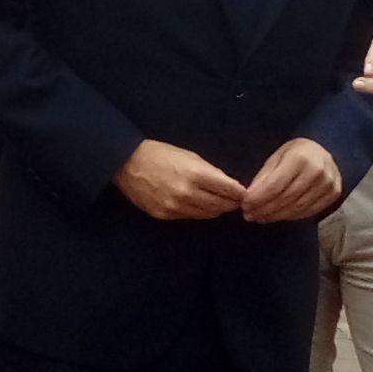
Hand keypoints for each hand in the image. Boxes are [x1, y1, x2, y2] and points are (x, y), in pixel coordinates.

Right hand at [114, 139, 247, 221]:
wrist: (127, 163)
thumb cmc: (161, 154)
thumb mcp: (190, 156)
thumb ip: (211, 172)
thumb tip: (230, 185)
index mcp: (196, 174)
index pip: (228, 190)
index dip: (240, 193)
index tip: (245, 193)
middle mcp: (187, 193)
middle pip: (220, 206)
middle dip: (231, 203)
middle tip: (236, 201)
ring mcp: (175, 207)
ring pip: (207, 214)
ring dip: (216, 209)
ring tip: (220, 203)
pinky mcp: (165, 215)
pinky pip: (190, 217)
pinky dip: (199, 211)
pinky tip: (199, 205)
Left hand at [240, 139, 343, 222]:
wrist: (325, 151)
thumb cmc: (296, 153)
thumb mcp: (277, 157)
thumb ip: (264, 177)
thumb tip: (249, 198)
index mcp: (300, 158)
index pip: (275, 185)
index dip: (258, 198)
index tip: (245, 205)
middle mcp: (317, 171)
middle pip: (286, 198)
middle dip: (264, 209)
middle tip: (249, 215)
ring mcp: (328, 184)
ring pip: (297, 208)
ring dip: (275, 216)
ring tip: (260, 217)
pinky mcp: (333, 194)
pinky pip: (308, 211)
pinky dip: (290, 216)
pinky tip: (277, 216)